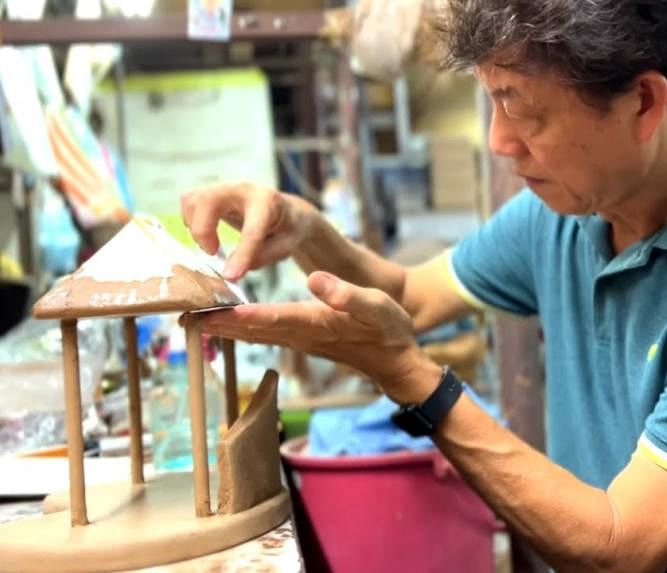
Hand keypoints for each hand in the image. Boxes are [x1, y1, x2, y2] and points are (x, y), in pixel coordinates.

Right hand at [181, 183, 316, 280]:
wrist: (287, 211)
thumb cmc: (287, 229)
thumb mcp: (286, 246)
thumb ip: (262, 257)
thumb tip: (233, 270)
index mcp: (268, 202)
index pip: (251, 230)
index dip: (241, 254)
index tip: (231, 276)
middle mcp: (244, 189)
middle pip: (208, 200)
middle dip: (203, 230)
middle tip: (213, 253)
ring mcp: (225, 188)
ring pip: (194, 199)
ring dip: (196, 227)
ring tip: (213, 246)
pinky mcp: (212, 193)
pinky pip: (190, 201)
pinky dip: (191, 220)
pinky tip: (207, 234)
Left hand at [198, 271, 442, 403]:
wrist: (394, 362)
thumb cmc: (388, 331)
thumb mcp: (378, 307)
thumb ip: (348, 295)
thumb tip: (316, 278)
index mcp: (317, 323)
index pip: (273, 318)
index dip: (241, 315)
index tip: (211, 311)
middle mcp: (301, 334)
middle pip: (252, 329)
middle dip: (217, 324)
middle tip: (182, 317)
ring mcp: (299, 339)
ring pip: (253, 333)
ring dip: (222, 328)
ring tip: (191, 320)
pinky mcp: (300, 338)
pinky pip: (263, 333)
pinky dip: (239, 327)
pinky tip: (224, 322)